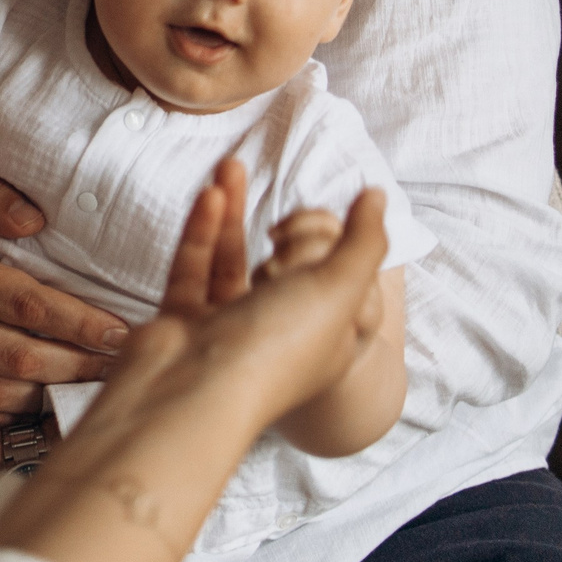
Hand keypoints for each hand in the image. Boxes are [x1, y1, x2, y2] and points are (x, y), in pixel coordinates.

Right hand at [0, 160, 129, 423]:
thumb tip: (38, 220)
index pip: (28, 306)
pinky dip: (1, 416)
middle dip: (78, 366)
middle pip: (18, 359)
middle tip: (120, 364)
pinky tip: (33, 405)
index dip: (79, 324)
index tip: (120, 331)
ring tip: (87, 387)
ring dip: (45, 396)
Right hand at [0, 190, 390, 561]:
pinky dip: (202, 232)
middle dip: (284, 230)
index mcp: (328, 341)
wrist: (190, 396)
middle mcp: (279, 338)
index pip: (340, 281)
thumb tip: (378, 197)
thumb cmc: (274, 351)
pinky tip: (210, 194)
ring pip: (233, 263)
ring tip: (231, 165)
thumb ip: (363, 240)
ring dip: (234, 214)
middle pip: (286, 270)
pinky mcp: (184, 323)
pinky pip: (195, 269)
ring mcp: (227, 331)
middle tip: (281, 206)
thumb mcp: (340, 289)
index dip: (336, 246)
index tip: (330, 219)